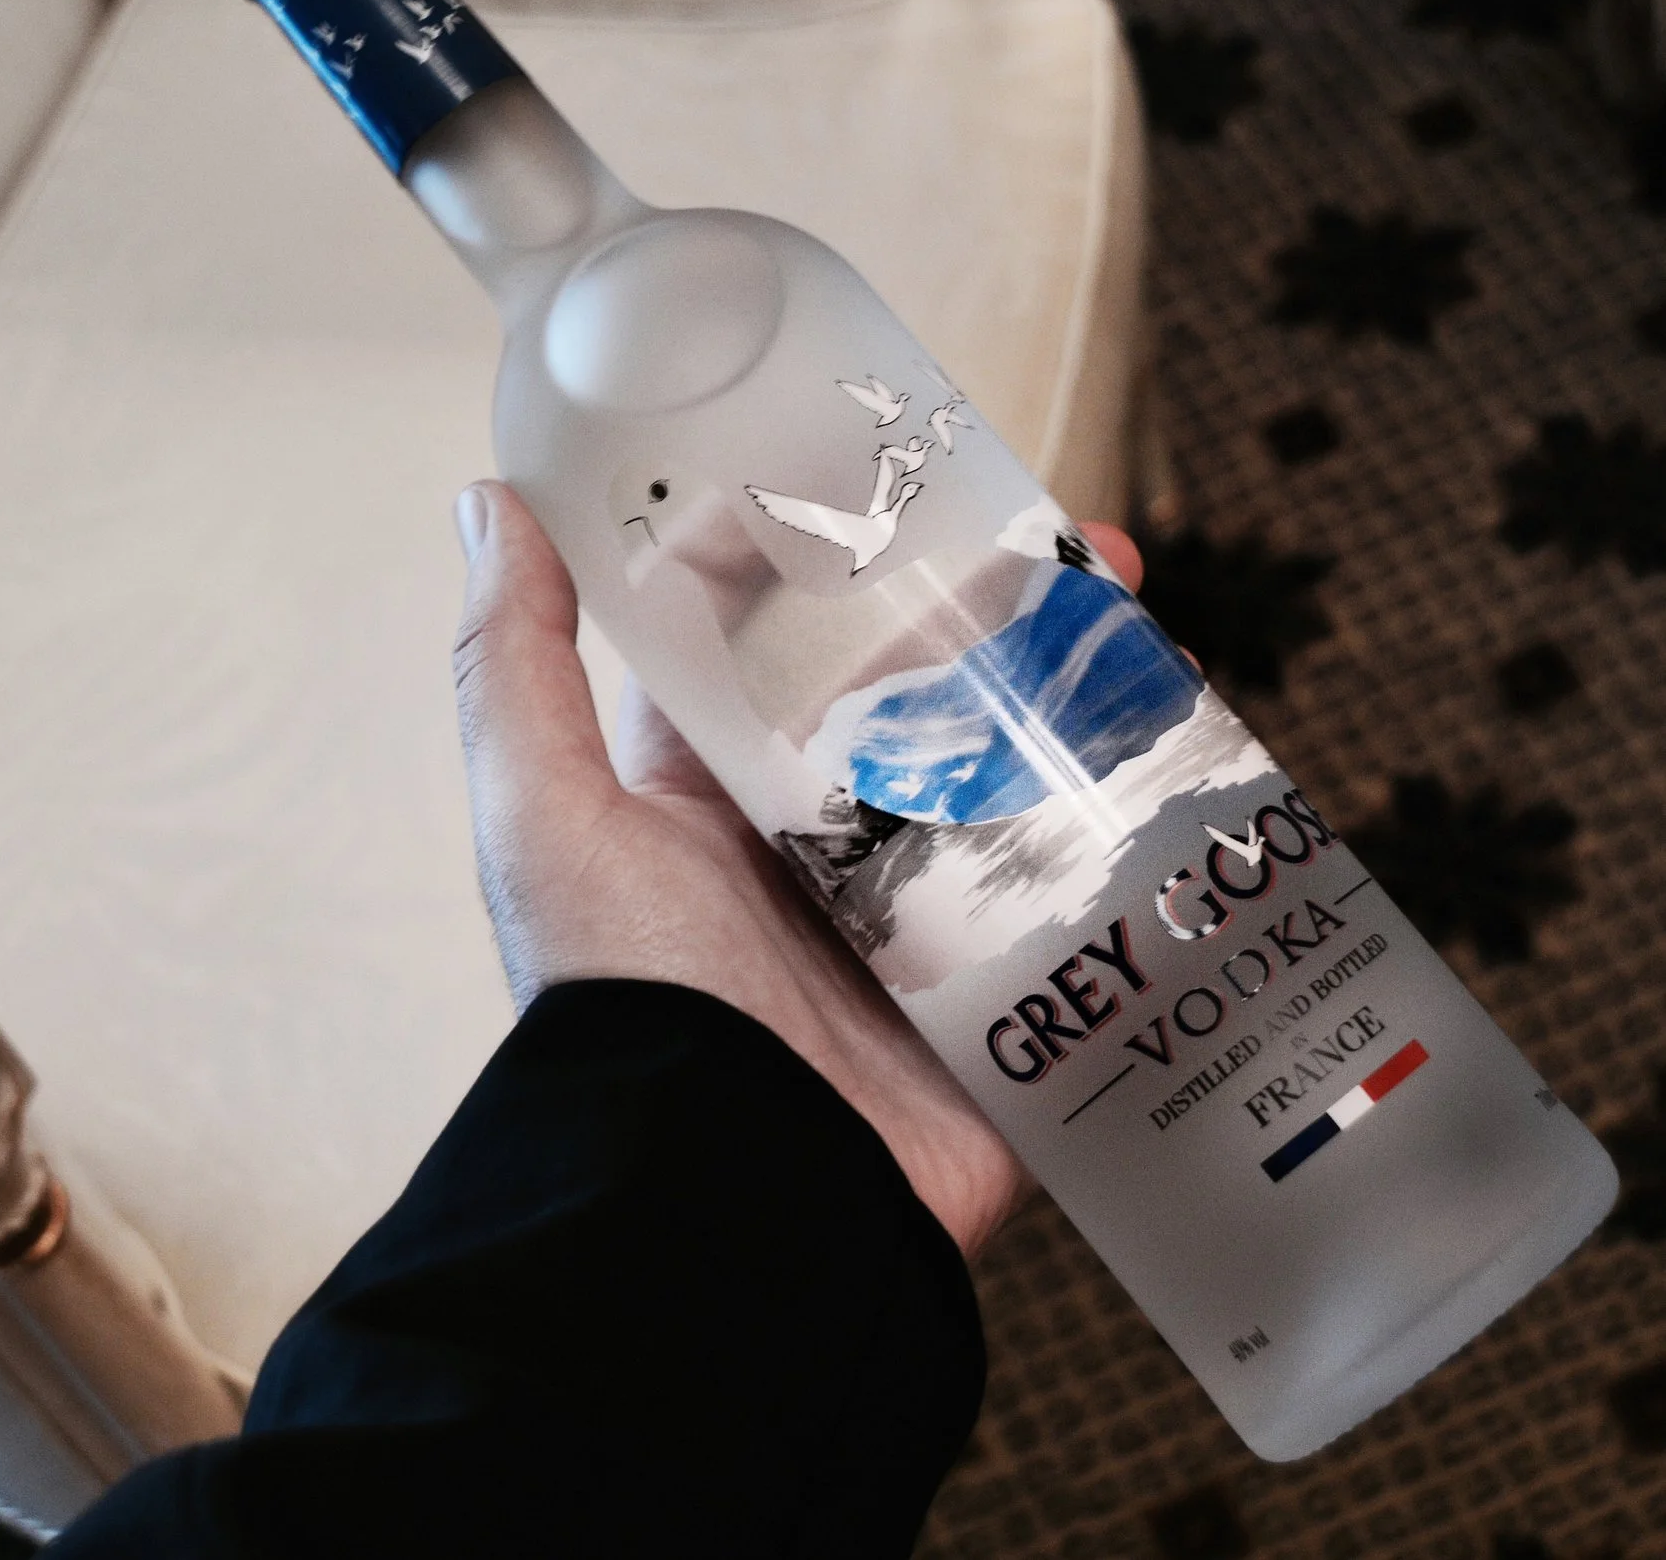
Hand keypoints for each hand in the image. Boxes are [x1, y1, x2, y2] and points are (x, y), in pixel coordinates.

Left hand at [450, 479, 1147, 1259]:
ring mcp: (925, 925)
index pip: (792, 654)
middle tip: (1091, 551)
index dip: (853, 566)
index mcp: (716, 798)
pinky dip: (1143, 823)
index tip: (920, 484)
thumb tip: (487, 503)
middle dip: (1007, 623)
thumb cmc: (623, 1003)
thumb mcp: (547, 817)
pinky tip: (1199, 746)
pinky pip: (1089, 894)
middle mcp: (821, 852)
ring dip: (1091, 700)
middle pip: (930, 706)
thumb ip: (515, 665)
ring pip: (1023, 781)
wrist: (733, 1202)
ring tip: (1154, 626)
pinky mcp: (1009, 997)